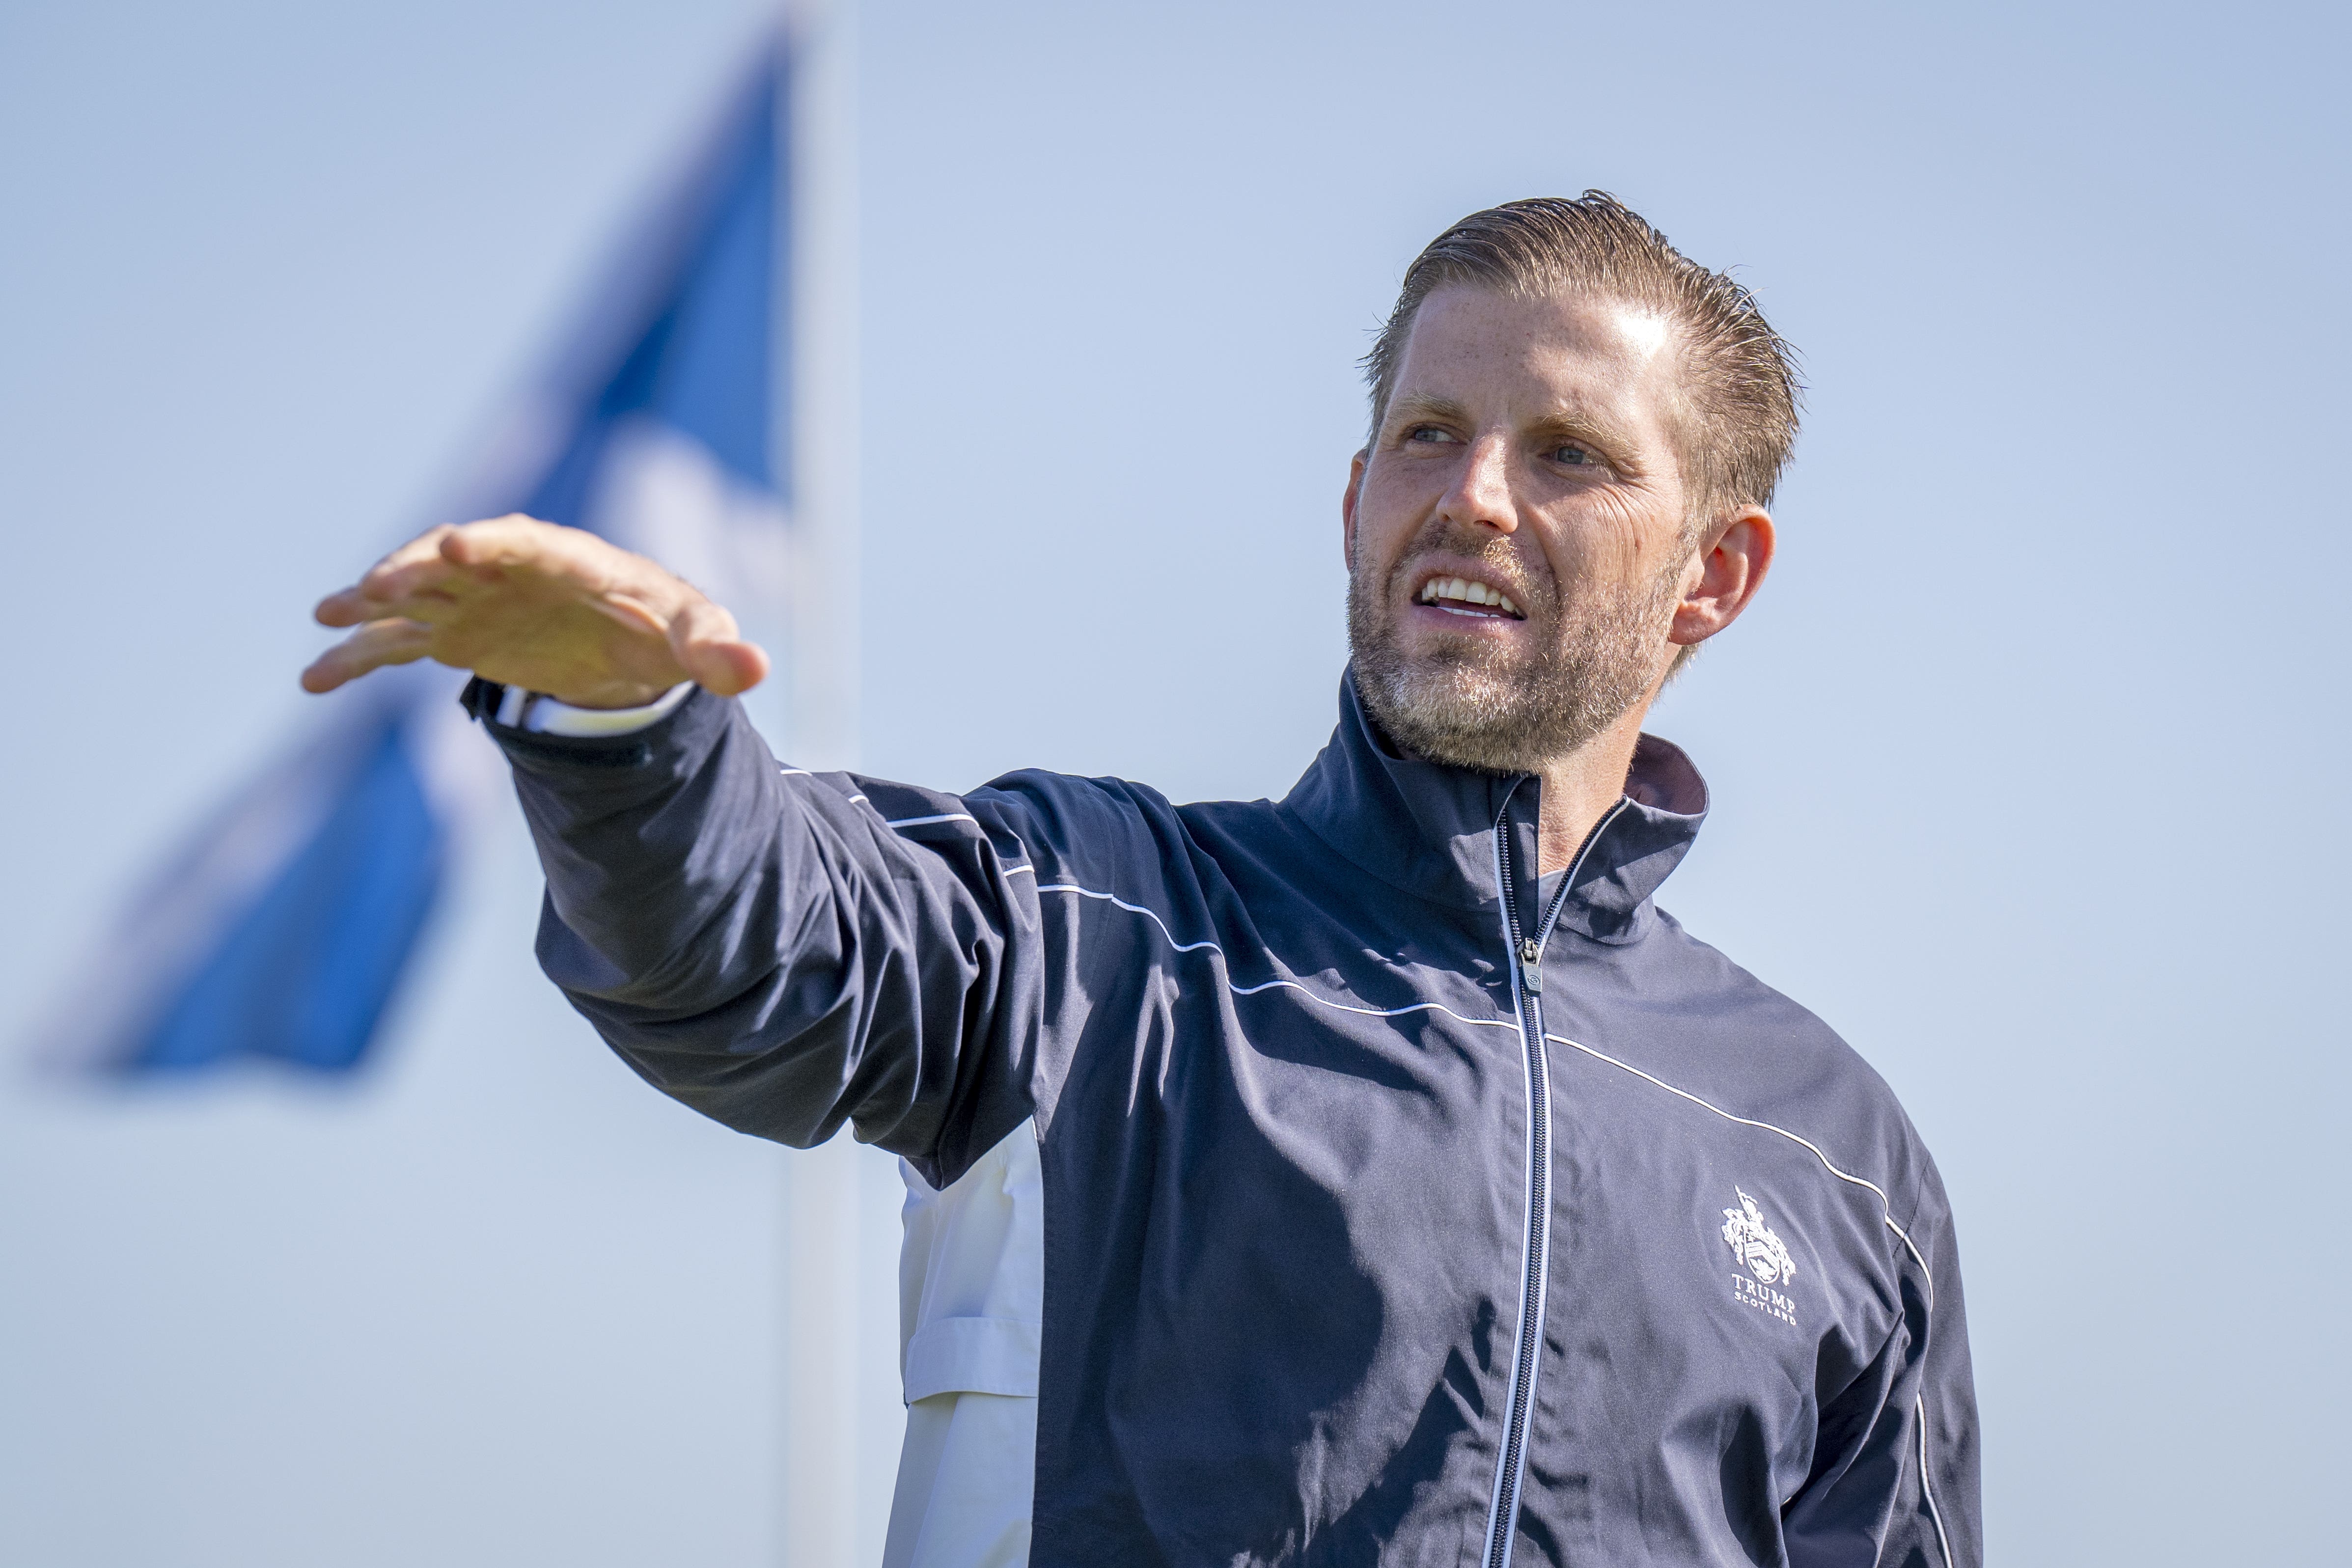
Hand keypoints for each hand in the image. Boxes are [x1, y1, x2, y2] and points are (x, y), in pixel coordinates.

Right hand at [302, 515, 769, 707]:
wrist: (633, 644)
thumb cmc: (666, 627)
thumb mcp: (698, 638)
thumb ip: (718, 650)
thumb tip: (756, 668)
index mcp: (566, 558)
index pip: (522, 540)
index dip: (488, 542)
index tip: (456, 546)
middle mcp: (507, 570)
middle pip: (451, 559)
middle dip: (413, 569)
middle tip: (374, 588)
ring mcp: (473, 601)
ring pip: (412, 596)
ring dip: (371, 605)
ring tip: (329, 620)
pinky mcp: (453, 636)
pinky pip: (395, 645)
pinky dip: (357, 659)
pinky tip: (313, 680)